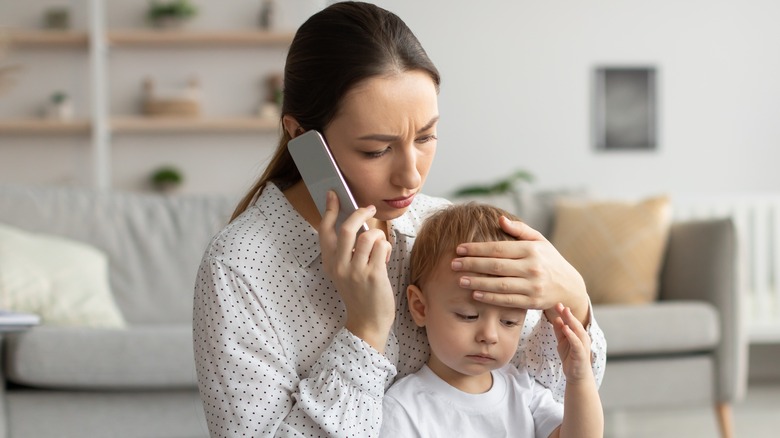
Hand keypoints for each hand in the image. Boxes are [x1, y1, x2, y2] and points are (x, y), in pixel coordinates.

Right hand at [318, 191, 394, 351]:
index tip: (333, 194)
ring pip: (367, 236)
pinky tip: (384, 257)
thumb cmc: (361, 293)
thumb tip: (357, 222)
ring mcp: (356, 271)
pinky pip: (381, 247)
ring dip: (377, 235)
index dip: (329, 210)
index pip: (325, 231)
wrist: (368, 322)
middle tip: (369, 209)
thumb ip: (347, 251)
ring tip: (379, 245)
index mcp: (330, 263)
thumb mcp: (346, 272)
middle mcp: (339, 266)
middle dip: (360, 213)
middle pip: (347, 228)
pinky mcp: (373, 275)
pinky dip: (385, 247)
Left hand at [451, 216, 589, 323]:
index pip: (498, 248)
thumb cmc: (548, 260)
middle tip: (453, 263)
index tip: (459, 249)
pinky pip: (507, 300)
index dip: (477, 249)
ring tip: (460, 280)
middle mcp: (532, 267)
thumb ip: (519, 230)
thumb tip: (500, 219)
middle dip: (472, 264)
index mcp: (531, 249)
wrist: (569, 286)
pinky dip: (490, 297)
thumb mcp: (539, 241)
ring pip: (499, 284)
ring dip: (477, 282)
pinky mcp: (532, 301)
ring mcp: (532, 286)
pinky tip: (475, 294)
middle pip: (496, 266)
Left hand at [552, 303, 593, 382]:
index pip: (570, 321)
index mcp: (578, 334)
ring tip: (564, 312)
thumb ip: (560, 331)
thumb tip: (557, 318)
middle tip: (560, 304)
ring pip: (577, 331)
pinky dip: (571, 335)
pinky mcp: (581, 353)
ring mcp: (583, 345)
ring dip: (570, 321)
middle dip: (567, 314)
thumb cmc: (570, 357)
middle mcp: (582, 337)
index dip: (564, 313)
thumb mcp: (562, 342)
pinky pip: (576, 343)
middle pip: (575, 323)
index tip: (557, 303)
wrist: (576, 375)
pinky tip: (566, 329)